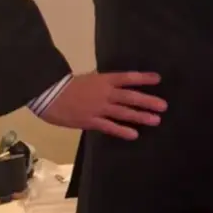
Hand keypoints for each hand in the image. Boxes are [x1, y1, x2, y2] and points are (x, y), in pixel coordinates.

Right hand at [39, 71, 166, 139]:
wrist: (48, 94)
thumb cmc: (66, 85)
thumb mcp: (88, 79)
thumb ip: (102, 84)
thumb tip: (115, 86)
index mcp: (103, 79)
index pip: (127, 77)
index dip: (143, 78)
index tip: (158, 79)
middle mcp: (104, 93)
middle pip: (130, 96)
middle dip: (148, 101)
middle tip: (163, 106)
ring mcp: (98, 108)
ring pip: (124, 112)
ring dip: (140, 116)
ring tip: (155, 120)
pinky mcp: (91, 121)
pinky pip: (109, 127)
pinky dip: (122, 130)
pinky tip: (134, 135)